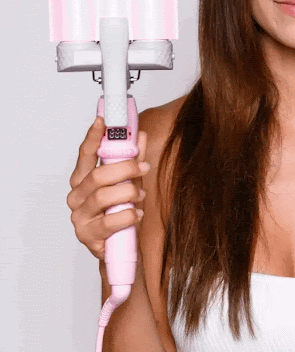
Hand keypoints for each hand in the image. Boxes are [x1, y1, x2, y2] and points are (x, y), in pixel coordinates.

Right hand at [66, 117, 149, 259]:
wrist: (120, 248)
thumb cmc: (121, 211)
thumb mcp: (130, 181)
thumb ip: (133, 160)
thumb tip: (140, 135)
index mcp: (83, 180)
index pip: (85, 155)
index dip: (93, 137)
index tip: (103, 120)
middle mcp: (77, 197)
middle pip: (98, 176)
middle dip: (125, 168)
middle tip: (143, 166)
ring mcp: (80, 218)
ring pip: (103, 197)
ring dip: (128, 192)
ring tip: (141, 194)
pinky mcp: (88, 237)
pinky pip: (109, 222)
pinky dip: (128, 215)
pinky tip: (136, 213)